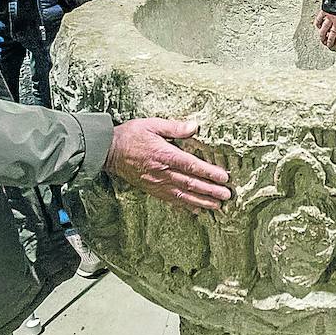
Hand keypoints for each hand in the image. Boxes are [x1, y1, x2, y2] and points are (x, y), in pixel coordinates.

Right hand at [105, 118, 231, 212]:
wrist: (108, 152)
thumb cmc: (131, 135)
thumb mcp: (152, 124)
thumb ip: (174, 127)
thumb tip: (194, 126)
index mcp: (164, 155)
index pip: (191, 165)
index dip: (208, 172)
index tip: (223, 177)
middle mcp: (162, 172)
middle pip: (190, 183)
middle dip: (210, 190)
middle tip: (227, 195)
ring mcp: (157, 183)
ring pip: (183, 195)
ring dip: (201, 201)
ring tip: (217, 205)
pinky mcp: (152, 189)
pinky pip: (170, 200)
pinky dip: (185, 206)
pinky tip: (196, 210)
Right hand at [315, 10, 335, 49]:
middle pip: (332, 34)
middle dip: (330, 41)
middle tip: (328, 45)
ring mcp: (330, 16)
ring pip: (324, 29)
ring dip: (322, 36)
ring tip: (321, 40)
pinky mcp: (324, 10)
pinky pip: (319, 19)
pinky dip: (318, 23)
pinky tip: (318, 26)